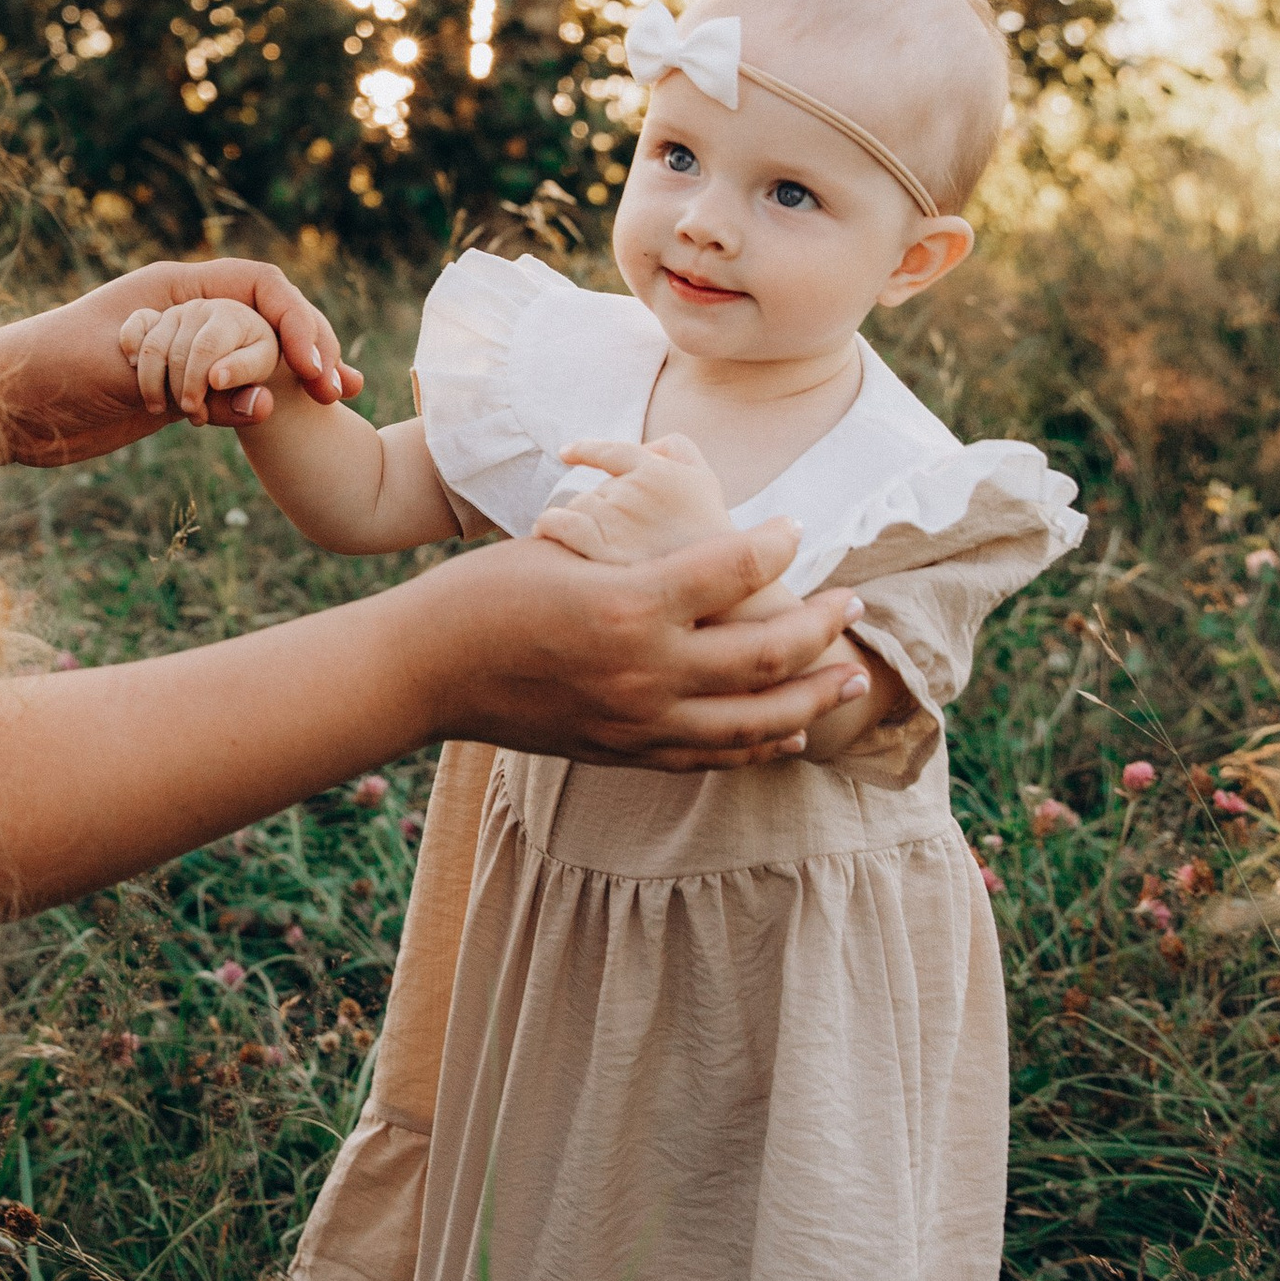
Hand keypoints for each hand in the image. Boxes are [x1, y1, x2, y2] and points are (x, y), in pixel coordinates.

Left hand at [0, 259, 361, 468]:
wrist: (0, 409)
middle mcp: (183, 314)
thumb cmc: (46, 371)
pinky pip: (229, 394)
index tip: (317, 364)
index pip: (260, 286)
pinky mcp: (173, 397)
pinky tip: (286, 423)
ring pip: (254, 358)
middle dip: (307, 349)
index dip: (299, 318)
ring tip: (333, 403)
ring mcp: (181, 356)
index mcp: (174, 287)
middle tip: (338, 391)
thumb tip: (262, 406)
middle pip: (267, 320)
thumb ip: (195, 385)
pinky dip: (259, 405)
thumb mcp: (122, 369)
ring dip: (291, 377)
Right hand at [399, 518, 871, 771]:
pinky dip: (760, 744)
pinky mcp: (625, 752)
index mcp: (628, 604)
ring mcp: (638, 720)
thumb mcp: (566, 547)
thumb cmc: (486, 592)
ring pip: (756, 719)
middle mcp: (645, 670)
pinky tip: (790, 731)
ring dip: (814, 696)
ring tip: (851, 676)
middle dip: (824, 626)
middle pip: (769, 652)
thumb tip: (695, 525)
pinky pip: (712, 756)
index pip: (737, 567)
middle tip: (852, 604)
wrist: (427, 670)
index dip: (778, 543)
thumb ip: (636, 547)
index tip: (794, 529)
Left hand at [538, 430, 730, 564]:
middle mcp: (634, 488)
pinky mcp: (597, 546)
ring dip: (579, 523)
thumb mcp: (706, 484)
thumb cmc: (713, 541)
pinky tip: (546, 536)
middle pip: (596, 490)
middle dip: (602, 512)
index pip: (612, 451)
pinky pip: (556, 523)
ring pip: (576, 506)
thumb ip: (676, 453)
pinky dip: (548, 527)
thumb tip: (644, 448)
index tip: (566, 453)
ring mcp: (614, 516)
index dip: (585, 450)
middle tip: (620, 541)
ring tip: (594, 549)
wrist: (722, 596)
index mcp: (658, 470)